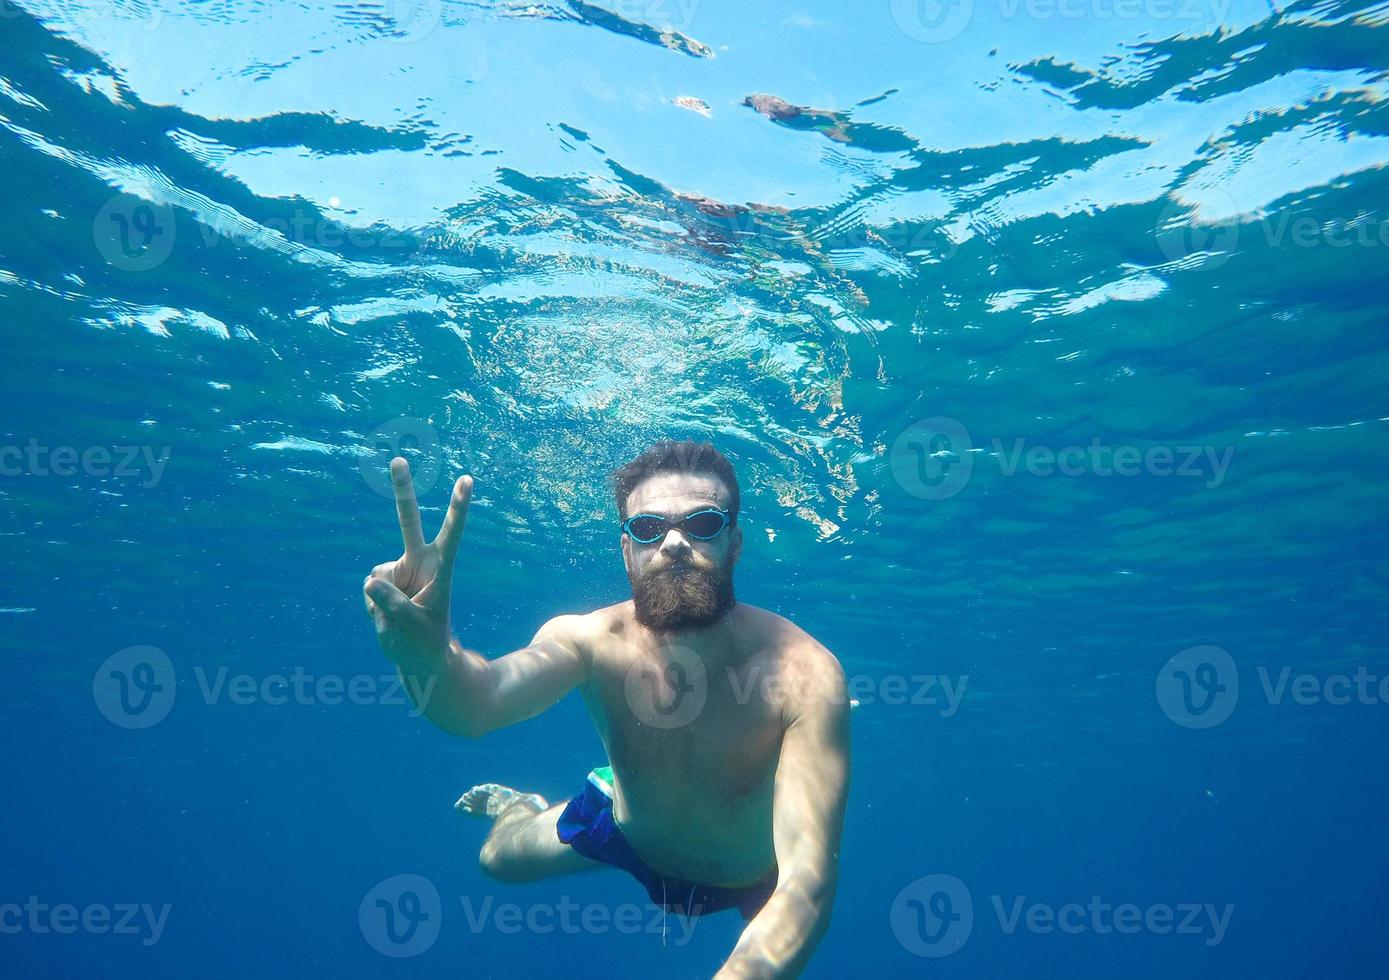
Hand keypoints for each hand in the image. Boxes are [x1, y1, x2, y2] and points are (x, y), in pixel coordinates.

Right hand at [364, 458, 471, 667]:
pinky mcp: (382, 580)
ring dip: (382, 603)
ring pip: (378, 577)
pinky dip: (373, 607)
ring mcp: (400, 569)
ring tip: (398, 620)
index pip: (452, 532)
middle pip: (407, 521)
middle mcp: (420, 561)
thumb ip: (392, 604)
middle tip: (398, 459)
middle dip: (401, 490)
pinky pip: (369, 589)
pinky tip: (385, 617)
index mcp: (441, 568)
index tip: (467, 480)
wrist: (416, 655)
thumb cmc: (424, 641)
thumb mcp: (412, 627)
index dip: (457, 507)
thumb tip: (369, 581)